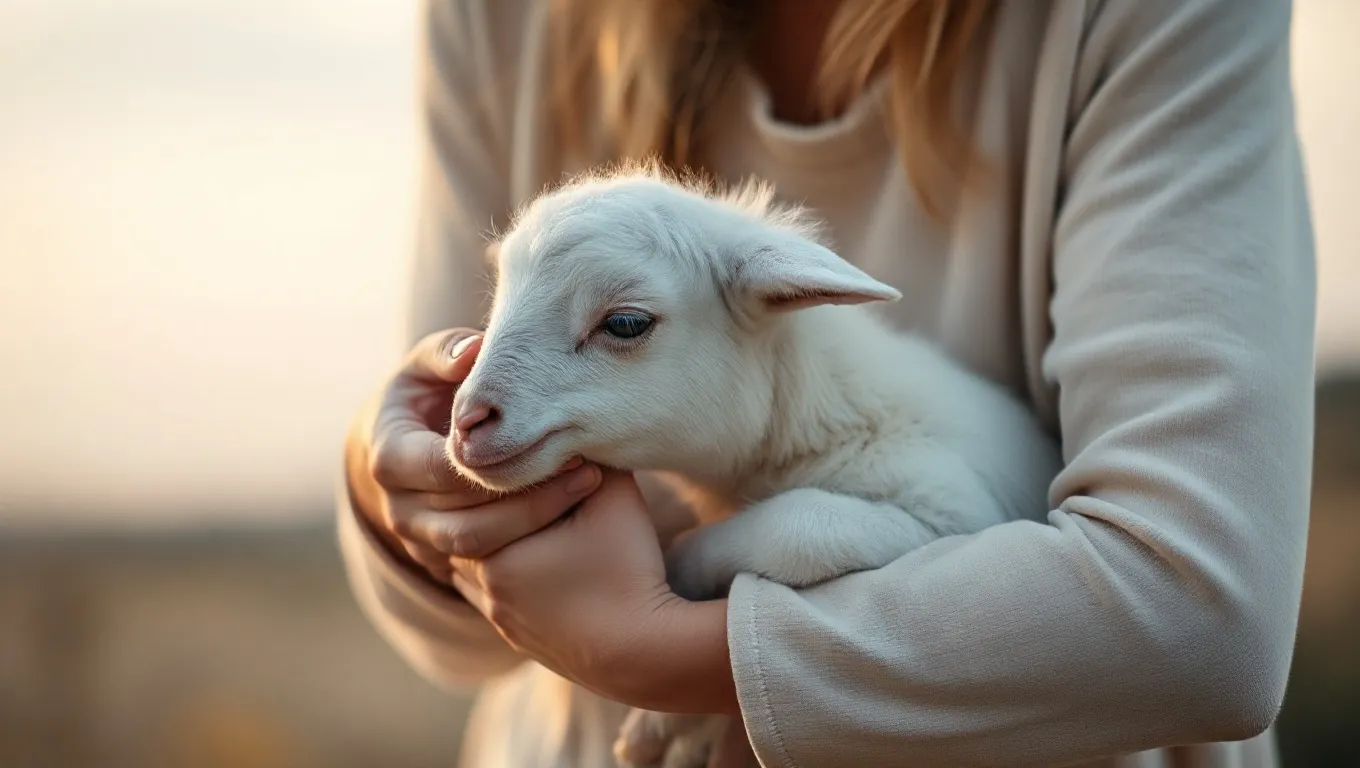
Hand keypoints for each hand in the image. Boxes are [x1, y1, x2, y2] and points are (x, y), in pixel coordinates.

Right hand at [343, 328, 602, 580]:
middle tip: (584, 467)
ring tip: (585, 484)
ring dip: (536, 520)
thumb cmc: (426, 391)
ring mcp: (420, 539)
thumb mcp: (429, 363)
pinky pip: (489, 562)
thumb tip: (473, 354)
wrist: (405, 442)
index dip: (496, 458)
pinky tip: (571, 510)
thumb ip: (448, 353)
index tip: (548, 438)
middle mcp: (398, 507)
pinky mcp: (443, 559)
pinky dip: (530, 541)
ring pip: (479, 547)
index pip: (442, 469)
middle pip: (466, 517)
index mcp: (389, 458)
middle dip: (528, 495)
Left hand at [449, 470, 740, 715]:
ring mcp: (501, 620)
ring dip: (495, 540)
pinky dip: (508, 573)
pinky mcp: (521, 640)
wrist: (646, 654)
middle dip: (493, 503)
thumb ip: (589, 453)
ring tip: (521, 513)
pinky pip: (497, 597)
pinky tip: (533, 556)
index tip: (523, 448)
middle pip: (471, 528)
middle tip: (514, 475)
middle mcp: (485, 590)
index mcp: (493, 553)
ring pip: (476, 565)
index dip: (504, 466)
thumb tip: (576, 429)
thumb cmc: (627, 569)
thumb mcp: (615, 495)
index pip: (482, 494)